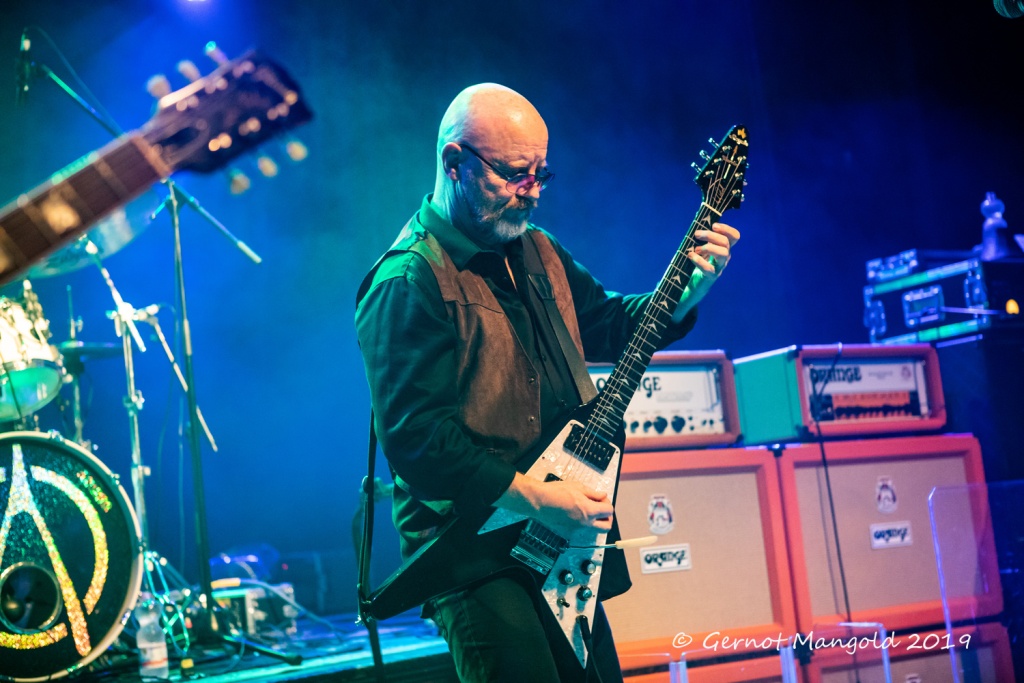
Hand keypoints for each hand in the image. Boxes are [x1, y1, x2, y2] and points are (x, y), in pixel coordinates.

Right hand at [497, 473, 613, 530]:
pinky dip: (581, 522)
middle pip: (606, 527)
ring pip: (593, 529)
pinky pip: (580, 529)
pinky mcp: (568, 532)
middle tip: (600, 509)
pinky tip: (572, 512)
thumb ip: (593, 493)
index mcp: (589, 511)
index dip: (607, 504)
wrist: (539, 502)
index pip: (609, 511)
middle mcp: (585, 523)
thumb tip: (603, 496)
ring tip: (584, 509)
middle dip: (607, 518)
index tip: (601, 499)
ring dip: (594, 521)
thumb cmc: (556, 492)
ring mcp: (576, 530)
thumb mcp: (578, 487)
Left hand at [673, 222, 739, 320]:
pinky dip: (699, 260)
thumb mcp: (699, 246)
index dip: (727, 229)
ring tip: (696, 248)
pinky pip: (709, 268)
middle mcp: (724, 257)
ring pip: (723, 253)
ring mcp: (719, 267)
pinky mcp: (710, 277)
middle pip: (726, 242)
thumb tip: (698, 218)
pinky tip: (691, 256)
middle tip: (697, 234)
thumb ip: (701, 236)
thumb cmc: (694, 263)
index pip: (734, 237)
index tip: (714, 225)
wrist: (689, 285)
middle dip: (711, 235)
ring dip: (708, 247)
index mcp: (723, 248)